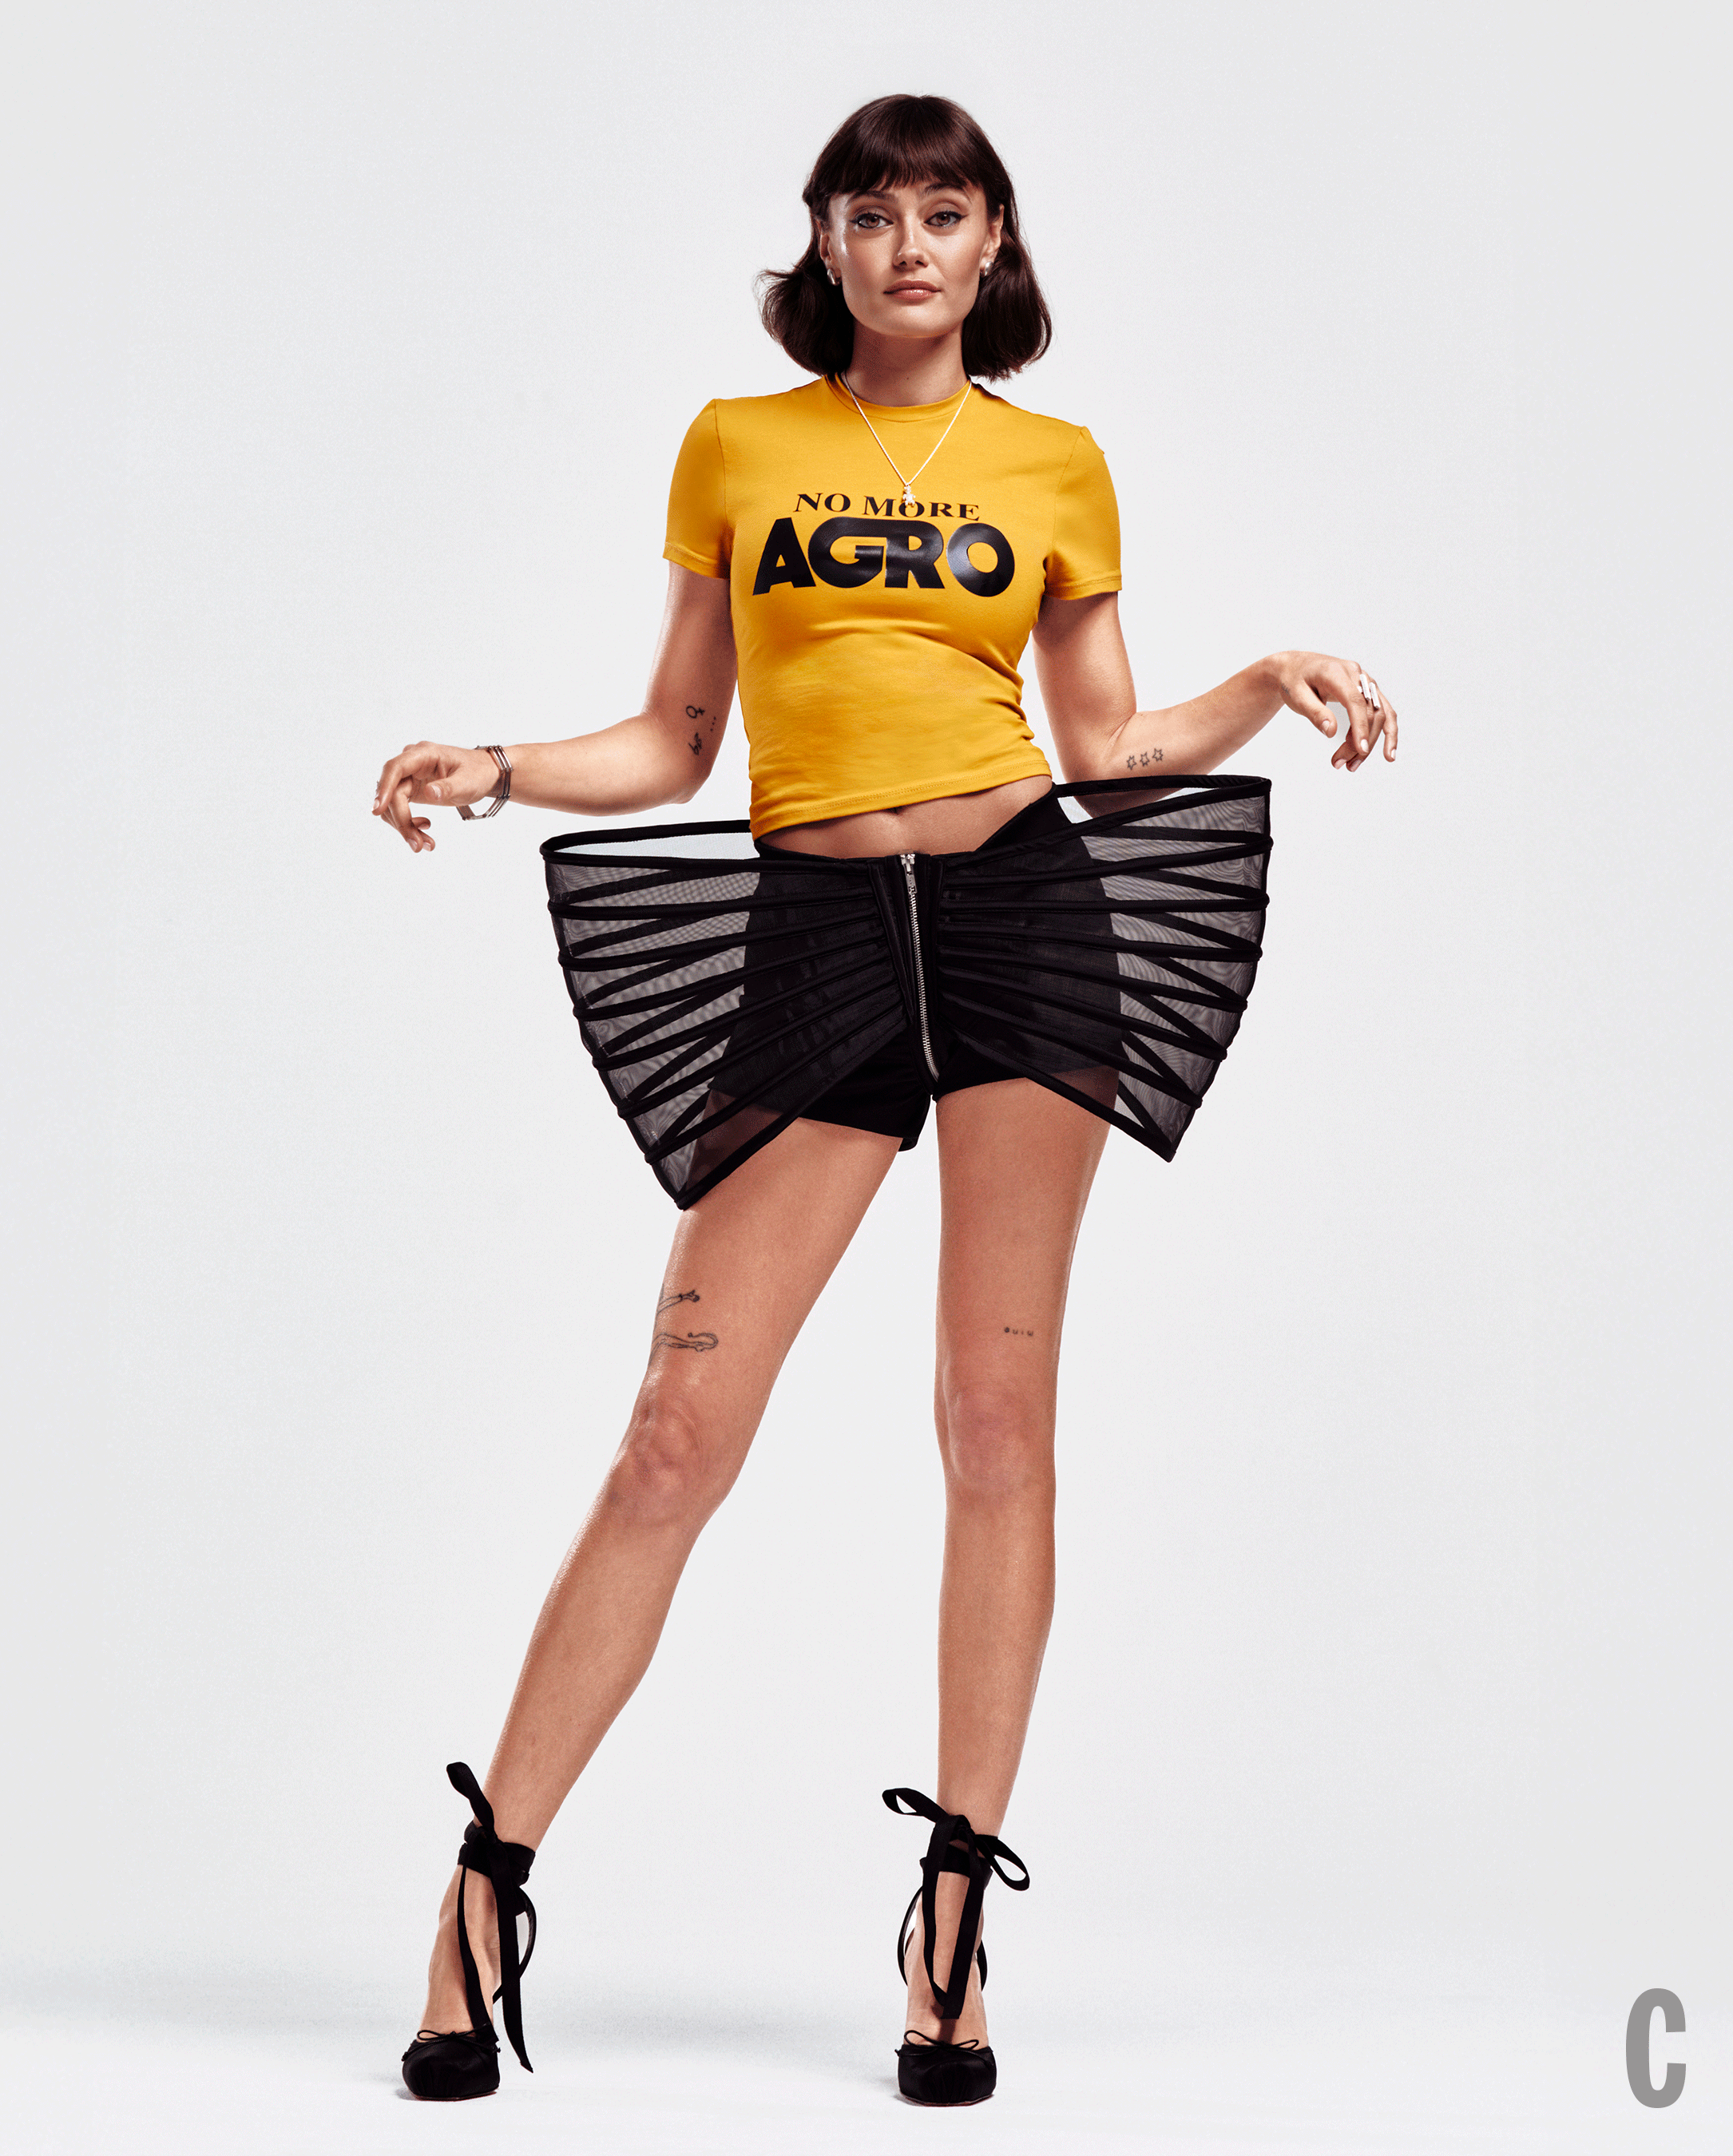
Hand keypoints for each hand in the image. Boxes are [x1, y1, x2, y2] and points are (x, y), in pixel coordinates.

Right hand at [371, 741, 499, 851]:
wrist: (485, 774)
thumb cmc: (478, 773)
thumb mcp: (468, 782)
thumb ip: (448, 787)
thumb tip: (429, 792)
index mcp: (424, 754)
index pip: (395, 769)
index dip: (384, 788)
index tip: (378, 810)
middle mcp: (412, 763)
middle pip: (392, 792)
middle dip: (401, 820)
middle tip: (417, 845)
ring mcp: (409, 776)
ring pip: (392, 804)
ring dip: (404, 826)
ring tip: (426, 843)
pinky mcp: (410, 789)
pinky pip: (399, 808)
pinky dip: (408, 823)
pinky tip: (425, 828)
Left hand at [1267, 652, 1398, 771]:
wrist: (1296, 667)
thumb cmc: (1294, 680)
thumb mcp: (1296, 696)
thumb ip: (1314, 712)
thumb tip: (1331, 731)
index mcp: (1336, 672)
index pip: (1355, 701)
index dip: (1360, 726)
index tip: (1361, 749)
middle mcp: (1356, 674)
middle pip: (1369, 711)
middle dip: (1358, 742)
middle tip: (1340, 764)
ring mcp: (1365, 681)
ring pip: (1380, 714)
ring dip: (1370, 741)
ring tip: (1352, 765)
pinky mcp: (1368, 690)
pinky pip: (1383, 711)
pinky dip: (1386, 732)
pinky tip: (1387, 752)